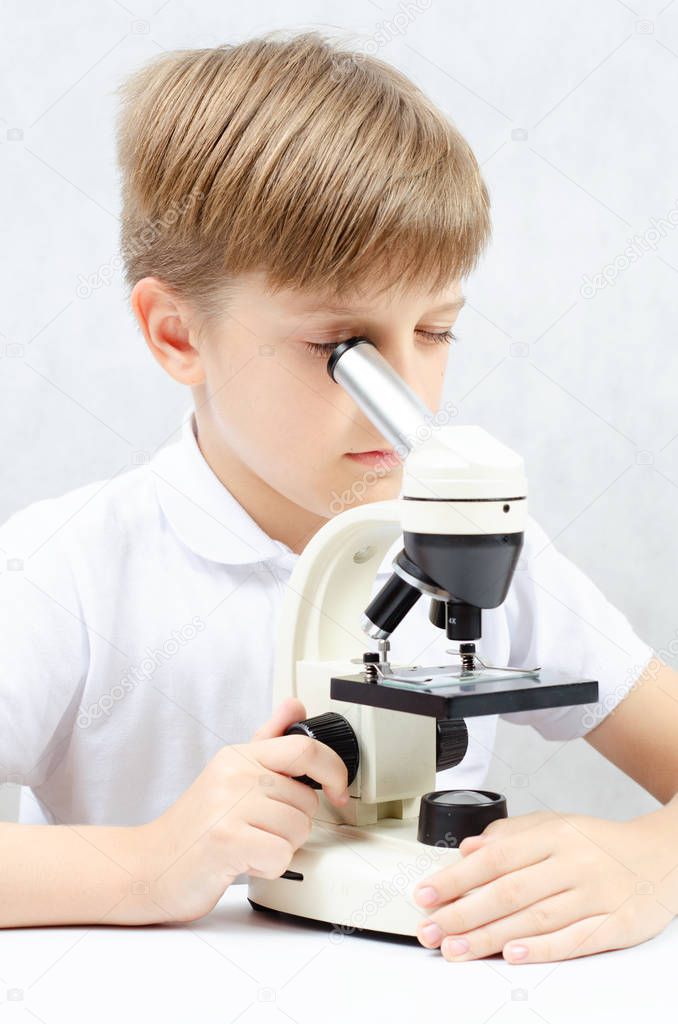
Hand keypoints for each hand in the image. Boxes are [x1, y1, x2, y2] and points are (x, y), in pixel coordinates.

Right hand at [135, 697, 348, 923]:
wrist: (148, 867)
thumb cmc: (195, 826)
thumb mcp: (229, 774)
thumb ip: (267, 740)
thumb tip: (295, 706)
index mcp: (238, 756)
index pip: (304, 749)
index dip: (334, 771)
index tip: (339, 792)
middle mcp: (234, 774)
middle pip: (307, 799)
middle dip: (294, 824)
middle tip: (263, 830)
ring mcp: (228, 806)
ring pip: (297, 830)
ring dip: (281, 848)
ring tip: (249, 845)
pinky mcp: (225, 841)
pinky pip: (281, 856)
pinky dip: (269, 868)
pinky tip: (245, 862)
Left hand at [412, 808, 676, 962]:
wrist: (662, 855)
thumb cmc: (598, 844)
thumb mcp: (554, 825)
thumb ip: (509, 836)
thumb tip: (466, 850)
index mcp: (554, 834)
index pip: (496, 858)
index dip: (457, 878)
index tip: (425, 894)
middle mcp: (573, 862)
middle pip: (510, 891)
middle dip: (464, 913)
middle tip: (430, 930)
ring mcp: (596, 894)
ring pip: (536, 918)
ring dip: (490, 937)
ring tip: (456, 949)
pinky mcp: (617, 924)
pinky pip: (576, 939)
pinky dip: (543, 949)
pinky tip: (513, 954)